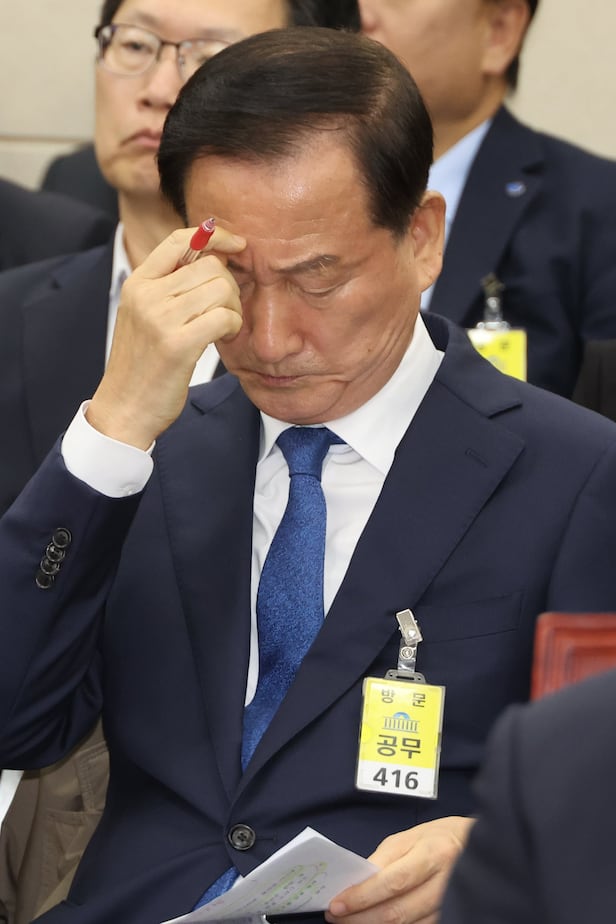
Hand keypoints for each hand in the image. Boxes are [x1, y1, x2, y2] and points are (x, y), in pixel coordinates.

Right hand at [87, 224, 245, 448]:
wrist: (123, 409)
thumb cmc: (143, 365)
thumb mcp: (145, 316)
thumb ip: (170, 286)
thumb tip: (214, 257)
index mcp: (137, 283)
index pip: (180, 239)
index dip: (215, 236)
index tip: (237, 246)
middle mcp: (146, 295)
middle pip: (210, 265)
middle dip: (230, 286)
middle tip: (227, 310)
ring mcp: (160, 319)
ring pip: (221, 288)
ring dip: (233, 307)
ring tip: (224, 327)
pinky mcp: (178, 345)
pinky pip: (225, 316)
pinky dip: (234, 326)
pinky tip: (224, 339)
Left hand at [326, 816, 473, 923]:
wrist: (477, 846)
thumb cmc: (440, 837)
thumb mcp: (411, 836)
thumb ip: (384, 859)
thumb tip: (357, 882)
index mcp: (433, 853)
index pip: (392, 881)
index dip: (362, 896)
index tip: (337, 904)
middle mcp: (445, 882)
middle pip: (397, 911)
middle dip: (361, 917)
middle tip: (336, 917)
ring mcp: (449, 904)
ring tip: (351, 921)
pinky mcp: (450, 917)